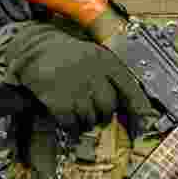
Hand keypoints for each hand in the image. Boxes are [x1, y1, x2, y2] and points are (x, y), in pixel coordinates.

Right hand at [2, 22, 151, 131]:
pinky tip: (69, 123)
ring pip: (91, 117)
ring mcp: (76, 88)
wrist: (33, 51)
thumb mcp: (91, 55)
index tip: (144, 118)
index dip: (138, 104)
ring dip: (87, 121)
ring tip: (81, 117)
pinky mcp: (59, 101)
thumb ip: (109, 75)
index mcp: (104, 61)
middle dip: (104, 114)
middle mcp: (93, 74)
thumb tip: (129, 101)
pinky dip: (71, 127)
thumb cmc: (65, 55)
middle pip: (108, 105)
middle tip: (98, 115)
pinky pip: (71, 123)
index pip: (128, 86)